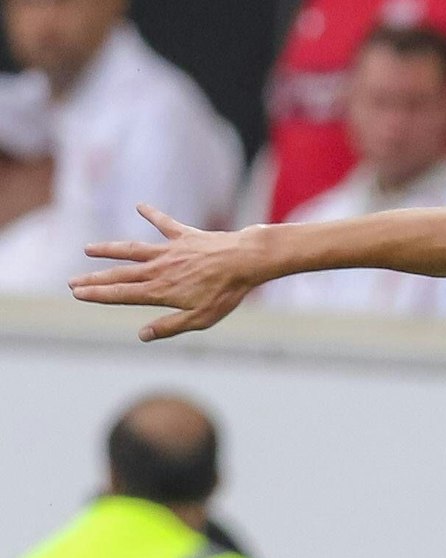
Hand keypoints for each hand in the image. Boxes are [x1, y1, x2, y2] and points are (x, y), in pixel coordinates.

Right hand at [69, 204, 265, 340]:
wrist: (245, 261)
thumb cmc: (226, 293)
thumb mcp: (200, 318)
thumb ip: (170, 326)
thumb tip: (142, 335)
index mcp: (160, 290)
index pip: (122, 294)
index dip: (98, 294)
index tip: (78, 294)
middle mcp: (159, 268)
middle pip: (120, 274)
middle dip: (95, 279)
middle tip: (72, 282)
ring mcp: (169, 250)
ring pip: (132, 249)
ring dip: (108, 249)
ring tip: (88, 249)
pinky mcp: (184, 236)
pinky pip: (164, 223)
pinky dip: (152, 214)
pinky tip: (140, 206)